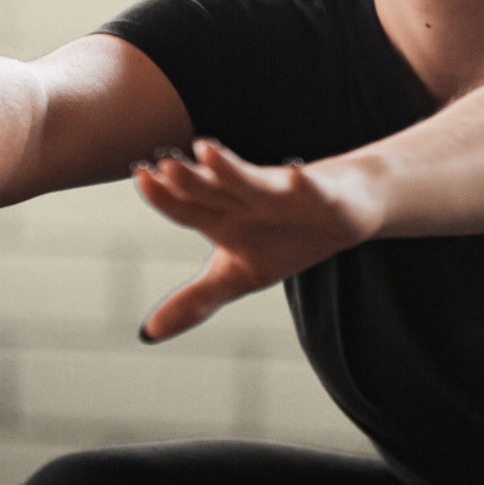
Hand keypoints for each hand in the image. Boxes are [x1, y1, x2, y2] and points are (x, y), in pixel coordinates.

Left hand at [134, 139, 377, 340]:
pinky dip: (304, 185)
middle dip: (190, 179)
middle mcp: (249, 199)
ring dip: (230, 169)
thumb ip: (196, 298)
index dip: (164, 194)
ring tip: (206, 151)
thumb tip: (146, 334)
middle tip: (165, 163)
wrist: (344, 213)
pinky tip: (294, 176)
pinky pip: (312, 190)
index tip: (139, 173)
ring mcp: (285, 195)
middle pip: (213, 189)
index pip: (188, 205)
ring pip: (253, 181)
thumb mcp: (239, 274)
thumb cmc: (284, 237)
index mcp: (226, 217)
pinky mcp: (323, 197)